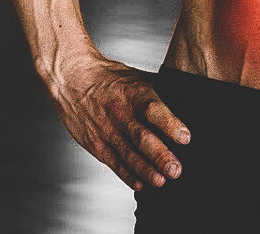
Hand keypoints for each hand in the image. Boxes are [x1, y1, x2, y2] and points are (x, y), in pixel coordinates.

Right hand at [42, 50, 190, 190]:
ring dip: (146, 170)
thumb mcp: (137, 77)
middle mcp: (120, 113)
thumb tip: (188, 104)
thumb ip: (160, 93)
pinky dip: (127, 175)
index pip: (153, 109)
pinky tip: (140, 184)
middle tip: (176, 169)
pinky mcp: (96, 143)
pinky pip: (113, 162)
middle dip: (160, 155)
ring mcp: (107, 130)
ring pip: (128, 154)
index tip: (185, 138)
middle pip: (141, 137)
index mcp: (133, 93)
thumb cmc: (108, 77)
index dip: (170, 124)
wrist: (71, 78)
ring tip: (161, 181)